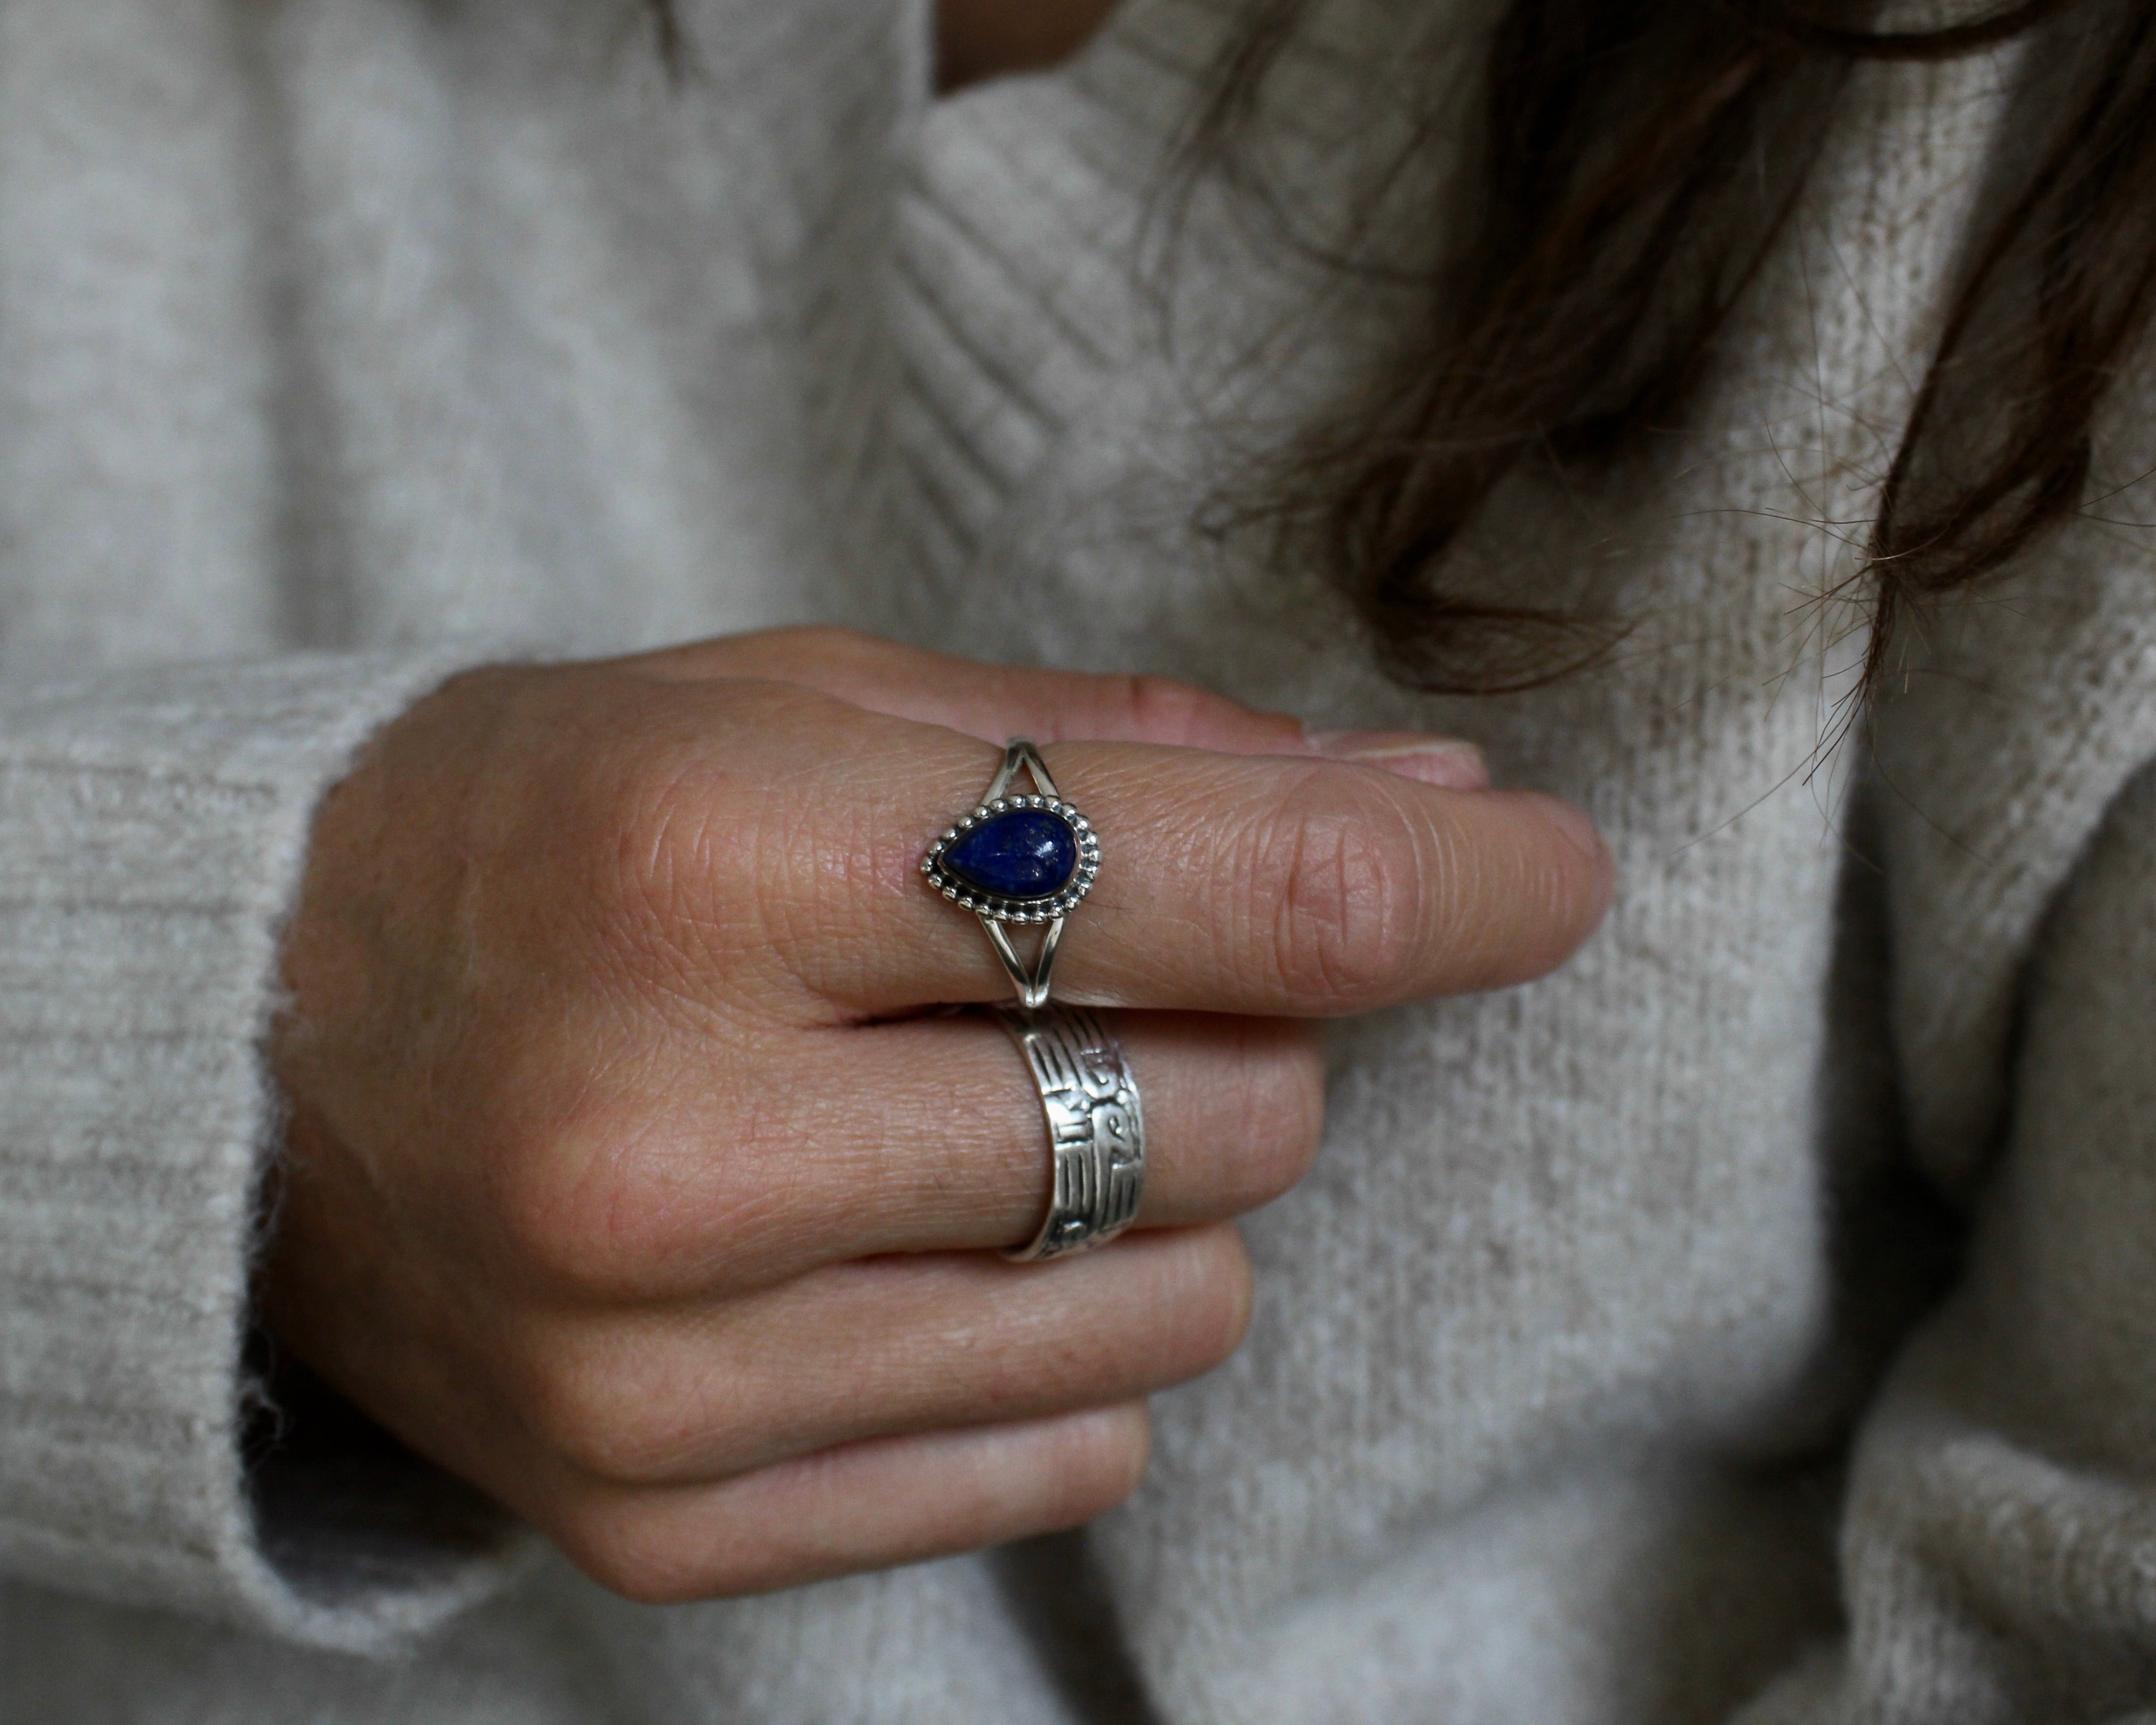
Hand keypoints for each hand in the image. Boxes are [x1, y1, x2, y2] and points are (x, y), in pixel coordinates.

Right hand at [262, 627, 1607, 1601]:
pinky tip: (922, 1242)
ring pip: (1175, 1299)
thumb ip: (1122, 753)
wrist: (249, 1051)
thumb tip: (1430, 817)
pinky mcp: (667, 1512)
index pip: (1208, 894)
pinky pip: (1062, 1447)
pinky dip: (1063, 1331)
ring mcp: (668, 1371)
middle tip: (1103, 972)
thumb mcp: (793, 705)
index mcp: (702, 865)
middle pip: (1228, 1119)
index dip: (1441, 886)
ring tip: (983, 1108)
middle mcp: (675, 1146)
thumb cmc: (543, 828)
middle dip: (1240, 1028)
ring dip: (1160, 1186)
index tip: (1551, 868)